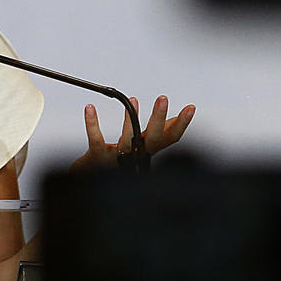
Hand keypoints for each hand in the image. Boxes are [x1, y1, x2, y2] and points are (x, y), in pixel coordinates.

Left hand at [74, 95, 194, 168]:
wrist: (91, 181)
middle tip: (163, 99)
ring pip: (127, 139)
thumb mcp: (141, 146)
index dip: (181, 124)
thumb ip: (156, 134)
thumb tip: (174, 119)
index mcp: (148, 149)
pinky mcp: (98, 158)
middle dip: (158, 118)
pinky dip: (92, 124)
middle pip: (152, 138)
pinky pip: (96, 140)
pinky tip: (90, 108)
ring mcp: (117, 158)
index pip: (170, 138)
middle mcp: (136, 154)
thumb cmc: (118, 162)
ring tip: (132, 100)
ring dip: (130, 119)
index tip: (190, 108)